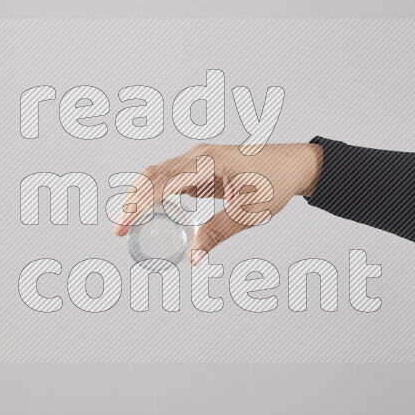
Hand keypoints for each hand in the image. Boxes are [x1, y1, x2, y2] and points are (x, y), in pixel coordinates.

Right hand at [112, 143, 323, 263]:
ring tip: (129, 223)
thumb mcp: (247, 214)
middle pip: (153, 174)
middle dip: (133, 201)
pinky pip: (172, 178)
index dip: (139, 203)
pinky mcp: (201, 168)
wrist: (294, 166)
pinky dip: (157, 194)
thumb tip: (193, 259)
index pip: (162, 180)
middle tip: (119, 229)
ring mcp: (198, 160)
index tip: (124, 224)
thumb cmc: (275, 183)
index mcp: (208, 162)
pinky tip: (152, 213)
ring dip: (142, 196)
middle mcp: (198, 156)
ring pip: (159, 174)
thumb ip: (217, 234)